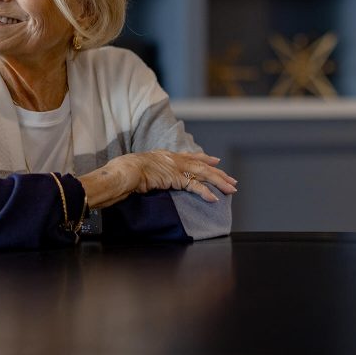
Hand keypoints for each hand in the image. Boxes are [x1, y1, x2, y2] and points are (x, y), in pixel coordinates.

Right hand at [81, 151, 237, 208]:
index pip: (189, 156)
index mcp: (165, 155)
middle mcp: (173, 159)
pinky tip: (214, 198)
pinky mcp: (175, 178)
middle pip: (201, 165)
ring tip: (231, 189)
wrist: (123, 172)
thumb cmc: (124, 172)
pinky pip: (195, 186)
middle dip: (218, 173)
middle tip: (232, 180)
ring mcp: (176, 168)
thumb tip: (145, 180)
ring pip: (203, 174)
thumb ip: (148, 172)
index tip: (215, 160)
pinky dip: (205, 192)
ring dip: (218, 182)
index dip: (204, 158)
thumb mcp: (139, 169)